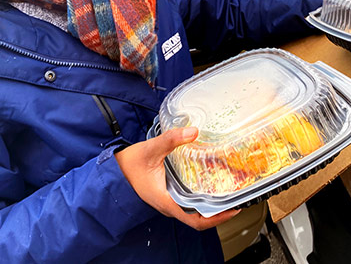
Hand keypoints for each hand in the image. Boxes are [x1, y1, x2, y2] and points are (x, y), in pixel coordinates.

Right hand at [115, 127, 239, 229]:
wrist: (114, 169)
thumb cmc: (129, 164)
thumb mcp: (151, 149)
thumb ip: (171, 139)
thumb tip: (194, 131)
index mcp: (166, 201)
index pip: (196, 220)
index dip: (217, 218)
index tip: (233, 209)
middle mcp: (169, 205)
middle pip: (199, 217)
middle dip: (219, 211)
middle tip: (236, 198)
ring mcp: (168, 201)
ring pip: (193, 210)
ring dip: (210, 204)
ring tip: (227, 190)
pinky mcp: (167, 193)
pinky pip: (187, 201)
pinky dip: (200, 196)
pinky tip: (208, 183)